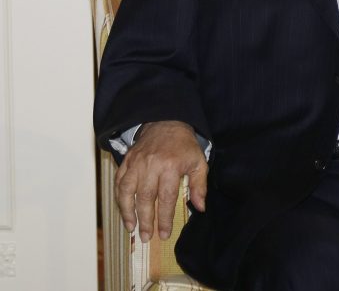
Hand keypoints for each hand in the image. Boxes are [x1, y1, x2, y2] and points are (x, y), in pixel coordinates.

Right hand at [114, 120, 207, 242]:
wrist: (167, 122)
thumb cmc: (184, 145)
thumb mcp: (199, 162)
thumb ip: (199, 186)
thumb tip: (200, 208)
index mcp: (171, 166)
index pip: (166, 198)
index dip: (164, 218)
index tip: (164, 234)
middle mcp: (151, 165)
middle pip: (145, 198)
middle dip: (145, 220)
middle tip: (146, 237)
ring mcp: (136, 163)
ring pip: (127, 191)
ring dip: (127, 212)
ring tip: (131, 228)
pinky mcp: (127, 160)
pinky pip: (119, 181)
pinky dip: (119, 197)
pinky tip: (123, 209)